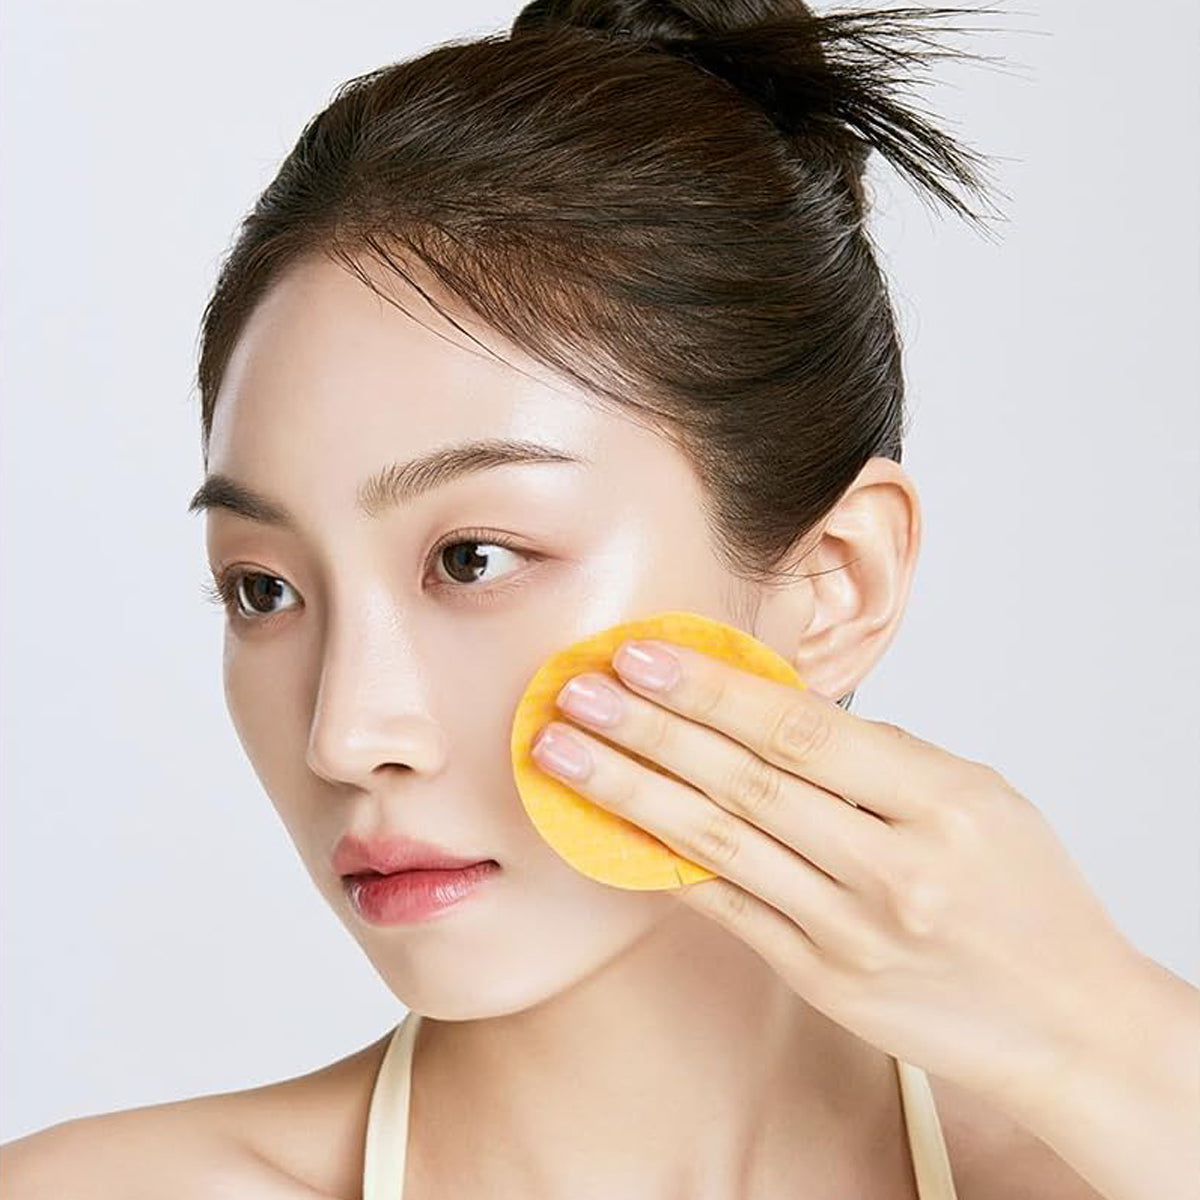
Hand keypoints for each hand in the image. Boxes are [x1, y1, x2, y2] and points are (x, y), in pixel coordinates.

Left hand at [529, 636, 1147, 1108]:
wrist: (1066, 1021)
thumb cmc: (1025, 893)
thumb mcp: (977, 795)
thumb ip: (876, 753)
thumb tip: (767, 702)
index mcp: (940, 800)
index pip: (801, 730)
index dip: (712, 690)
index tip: (641, 656)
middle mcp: (892, 864)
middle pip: (745, 782)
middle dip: (649, 730)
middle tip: (575, 691)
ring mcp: (851, 929)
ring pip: (719, 844)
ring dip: (631, 792)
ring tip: (564, 752)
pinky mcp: (822, 977)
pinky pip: (727, 910)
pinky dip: (665, 864)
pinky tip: (611, 828)